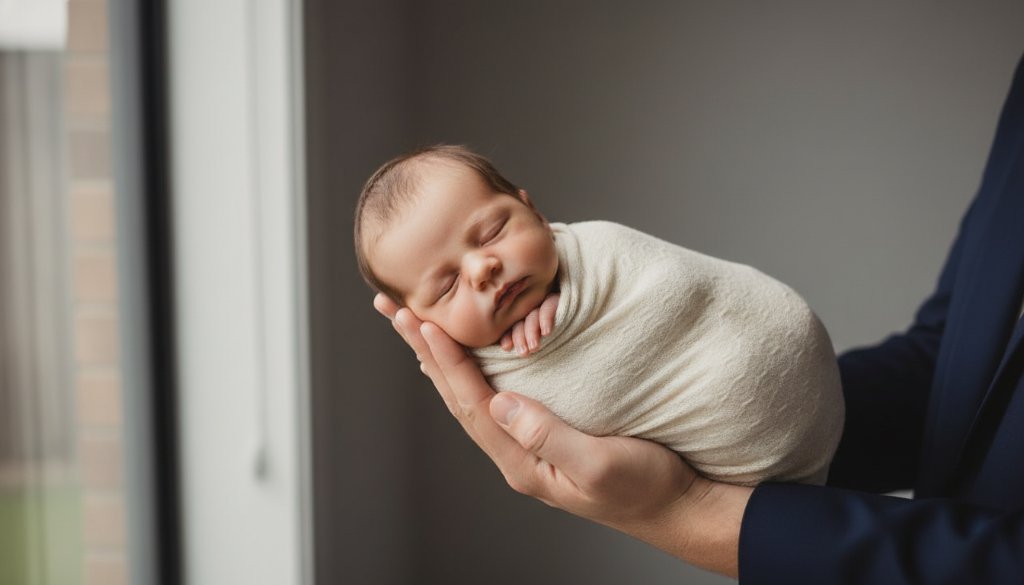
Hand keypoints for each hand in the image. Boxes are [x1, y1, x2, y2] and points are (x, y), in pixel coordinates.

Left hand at [373, 293, 750, 576]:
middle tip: (392, 310)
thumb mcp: (600, 464)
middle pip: (457, 395)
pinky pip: (494, 394)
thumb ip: (549, 435)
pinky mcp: (545, 432)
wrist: (676, 506)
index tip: (423, 322)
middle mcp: (516, 453)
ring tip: (412, 324)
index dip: (447, 360)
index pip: (473, 402)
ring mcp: (528, 444)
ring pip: (471, 393)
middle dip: (423, 351)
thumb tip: (502, 402)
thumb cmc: (646, 487)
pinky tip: (462, 354)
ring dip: (439, 356)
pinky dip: (470, 367)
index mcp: (523, 462)